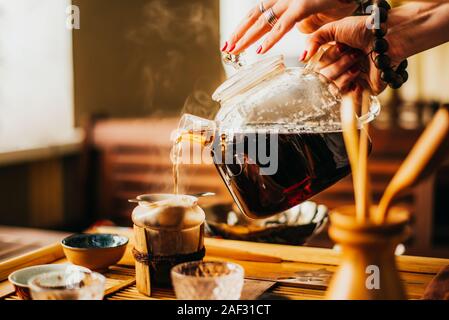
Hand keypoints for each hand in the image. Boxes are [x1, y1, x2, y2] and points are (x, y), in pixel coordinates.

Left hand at [222, 0, 356, 54]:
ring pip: (264, 21)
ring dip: (248, 37)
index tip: (231, 42)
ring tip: (236, 50)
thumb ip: (293, 24)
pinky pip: (284, 25)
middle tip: (227, 48)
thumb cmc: (333, 4)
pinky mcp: (304, 6)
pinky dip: (271, 39)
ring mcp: (292, 1)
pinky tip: (260, 50)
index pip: (256, 15)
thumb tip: (283, 34)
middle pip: (254, 17)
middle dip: (239, 33)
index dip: (242, 28)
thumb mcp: (308, 17)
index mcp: (282, 2)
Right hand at [306, 15, 398, 94]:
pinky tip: (358, 76)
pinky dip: (350, 88)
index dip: (328, 57)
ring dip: (345, 73)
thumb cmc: (365, 29)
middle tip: (353, 53)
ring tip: (359, 61)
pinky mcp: (363, 90)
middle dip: (338, 64)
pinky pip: (347, 97)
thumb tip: (302, 58)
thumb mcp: (334, 28)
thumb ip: (314, 40)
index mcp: (333, 56)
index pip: (318, 67)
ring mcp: (351, 80)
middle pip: (324, 78)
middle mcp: (340, 69)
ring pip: (334, 88)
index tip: (342, 46)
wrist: (389, 37)